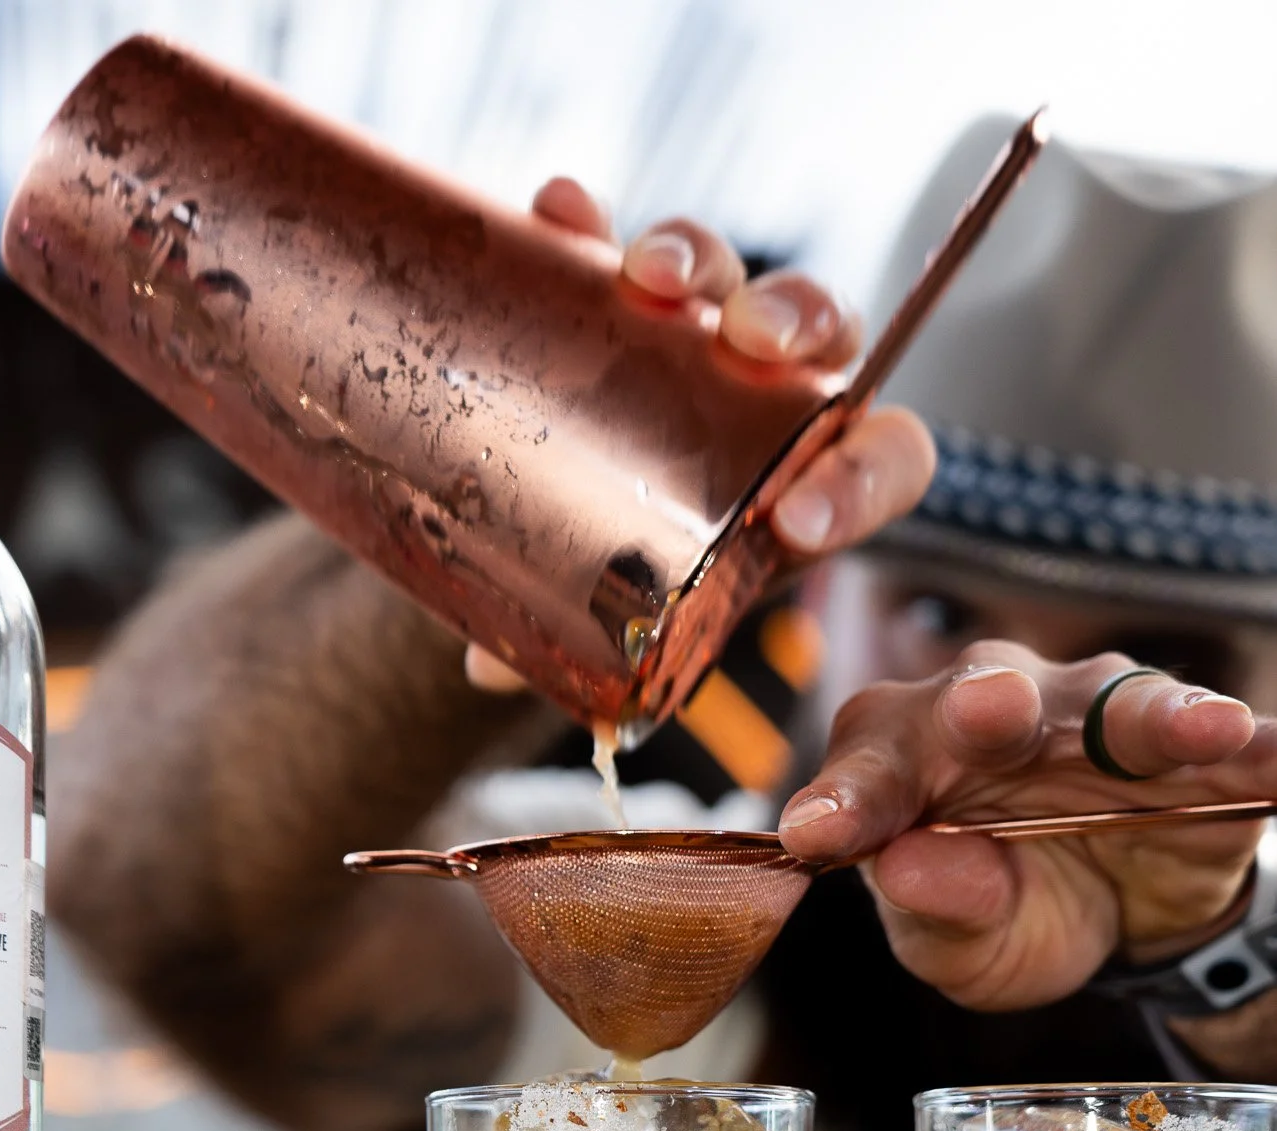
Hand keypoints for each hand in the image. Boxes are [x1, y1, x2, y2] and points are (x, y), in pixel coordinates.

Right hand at [466, 177, 934, 693]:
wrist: (588, 507)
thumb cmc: (645, 573)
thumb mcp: (639, 619)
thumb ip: (587, 648)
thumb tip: (488, 674)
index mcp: (812, 483)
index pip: (885, 461)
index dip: (860, 482)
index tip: (795, 522)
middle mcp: (775, 395)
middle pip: (820, 328)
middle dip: (792, 320)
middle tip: (745, 341)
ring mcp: (703, 335)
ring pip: (731, 275)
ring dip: (699, 259)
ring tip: (647, 276)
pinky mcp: (628, 294)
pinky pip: (616, 242)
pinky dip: (590, 225)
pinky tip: (558, 215)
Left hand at [777, 646, 1273, 1009]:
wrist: (1111, 924)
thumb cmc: (999, 916)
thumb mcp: (957, 946)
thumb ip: (932, 913)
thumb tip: (912, 869)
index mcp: (900, 758)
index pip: (865, 771)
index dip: (846, 801)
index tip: (820, 833)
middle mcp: (989, 708)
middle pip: (982, 699)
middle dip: (990, 708)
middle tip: (994, 713)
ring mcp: (1096, 716)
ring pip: (1116, 704)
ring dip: (1152, 714)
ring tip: (1191, 731)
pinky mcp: (1193, 749)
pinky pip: (1227, 744)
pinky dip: (1249, 748)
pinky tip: (1262, 753)